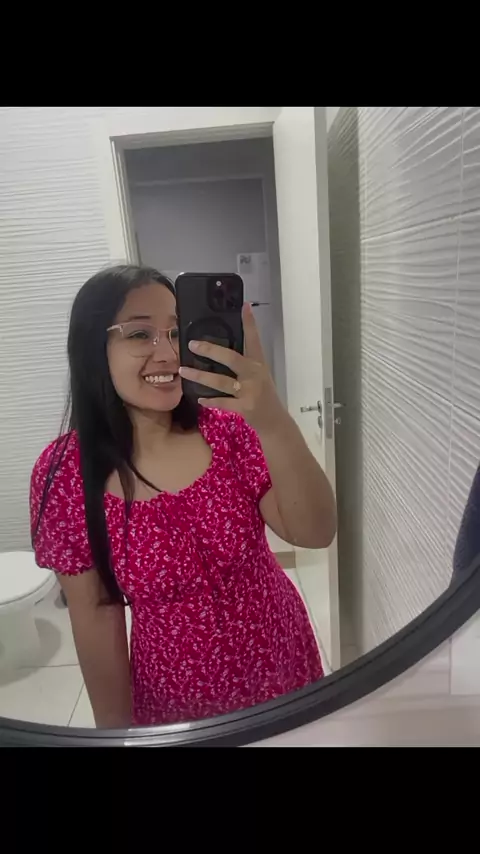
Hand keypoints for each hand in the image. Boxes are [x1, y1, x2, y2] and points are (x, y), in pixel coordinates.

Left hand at [178, 303, 285, 432]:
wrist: (274, 420)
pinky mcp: (244, 408)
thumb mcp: (258, 375)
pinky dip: (211, 401)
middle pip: (231, 358)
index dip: (249, 323)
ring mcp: (249, 391)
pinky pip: (223, 403)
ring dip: (200, 377)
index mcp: (258, 364)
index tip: (244, 307)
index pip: (254, 339)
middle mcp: (254, 374)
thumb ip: (243, 364)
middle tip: (192, 344)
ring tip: (184, 370)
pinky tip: (200, 399)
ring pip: (220, 382)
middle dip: (210, 350)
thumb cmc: (263, 395)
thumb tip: (219, 351)